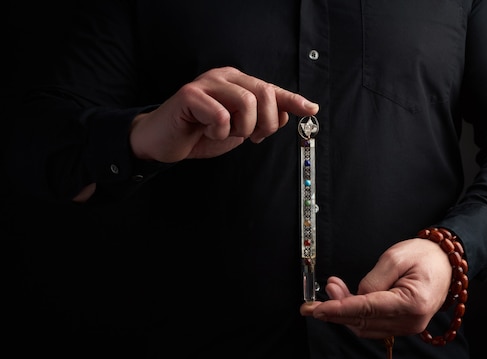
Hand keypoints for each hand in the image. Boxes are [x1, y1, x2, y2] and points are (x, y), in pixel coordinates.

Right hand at [130, 66, 318, 161]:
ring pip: (246, 102)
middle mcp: (224, 77)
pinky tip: (208, 132)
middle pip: (263, 93)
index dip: (293, 100)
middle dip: (266, 122)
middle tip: (253, 137)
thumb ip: (262, 120)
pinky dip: (220, 131)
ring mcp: (206, 83)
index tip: (311, 109)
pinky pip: (221, 114)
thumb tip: (288, 114)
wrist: (165, 142)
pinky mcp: (190, 95)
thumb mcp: (239, 129)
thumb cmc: (201, 133)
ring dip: (242, 128)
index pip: (272, 89)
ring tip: (227, 134)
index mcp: (237, 82)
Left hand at [300, 238, 451, 338]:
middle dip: (336, 310)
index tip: (317, 309)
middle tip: (318, 296)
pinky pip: (373, 325)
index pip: (366, 309)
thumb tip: (355, 298)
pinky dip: (356, 315)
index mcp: (412, 303)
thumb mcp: (395, 257)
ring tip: (333, 288)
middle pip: (363, 321)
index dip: (338, 309)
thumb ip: (373, 280)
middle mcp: (411, 321)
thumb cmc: (424, 255)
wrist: (447, 262)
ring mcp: (408, 327)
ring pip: (365, 327)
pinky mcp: (403, 325)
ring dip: (344, 313)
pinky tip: (347, 299)